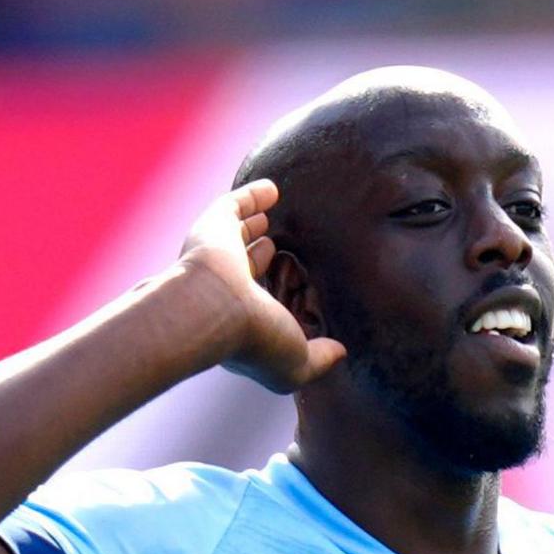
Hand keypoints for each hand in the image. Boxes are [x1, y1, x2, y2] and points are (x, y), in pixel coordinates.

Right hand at [178, 179, 346, 392]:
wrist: (212, 310)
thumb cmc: (255, 340)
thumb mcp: (298, 363)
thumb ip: (320, 359)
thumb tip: (340, 352)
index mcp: (242, 318)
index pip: (263, 301)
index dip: (280, 293)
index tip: (300, 288)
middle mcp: (227, 286)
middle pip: (248, 265)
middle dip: (262, 256)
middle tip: (280, 248)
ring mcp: (220, 255)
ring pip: (238, 236)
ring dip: (254, 225)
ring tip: (270, 217)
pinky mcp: (215, 226)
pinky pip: (235, 204)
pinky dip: (252, 196)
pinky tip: (272, 190)